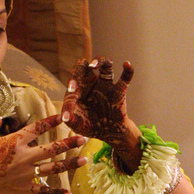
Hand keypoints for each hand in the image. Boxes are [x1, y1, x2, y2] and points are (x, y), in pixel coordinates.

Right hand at [0, 114, 86, 193]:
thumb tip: (0, 119)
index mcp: (13, 142)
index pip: (37, 128)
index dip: (50, 121)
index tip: (62, 116)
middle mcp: (24, 157)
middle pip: (52, 148)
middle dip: (70, 143)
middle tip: (83, 138)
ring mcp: (25, 174)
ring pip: (53, 168)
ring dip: (70, 164)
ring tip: (85, 160)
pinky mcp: (23, 189)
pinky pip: (43, 191)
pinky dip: (56, 193)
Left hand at [62, 58, 141, 172]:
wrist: (108, 132)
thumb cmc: (90, 125)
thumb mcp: (77, 124)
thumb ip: (70, 119)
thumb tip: (65, 117)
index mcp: (80, 87)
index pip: (74, 78)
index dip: (72, 80)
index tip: (71, 89)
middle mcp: (92, 82)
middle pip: (85, 65)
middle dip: (81, 66)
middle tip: (78, 71)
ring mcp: (106, 85)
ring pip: (105, 65)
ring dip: (100, 61)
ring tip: (94, 65)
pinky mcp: (119, 91)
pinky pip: (125, 78)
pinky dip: (128, 71)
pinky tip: (127, 64)